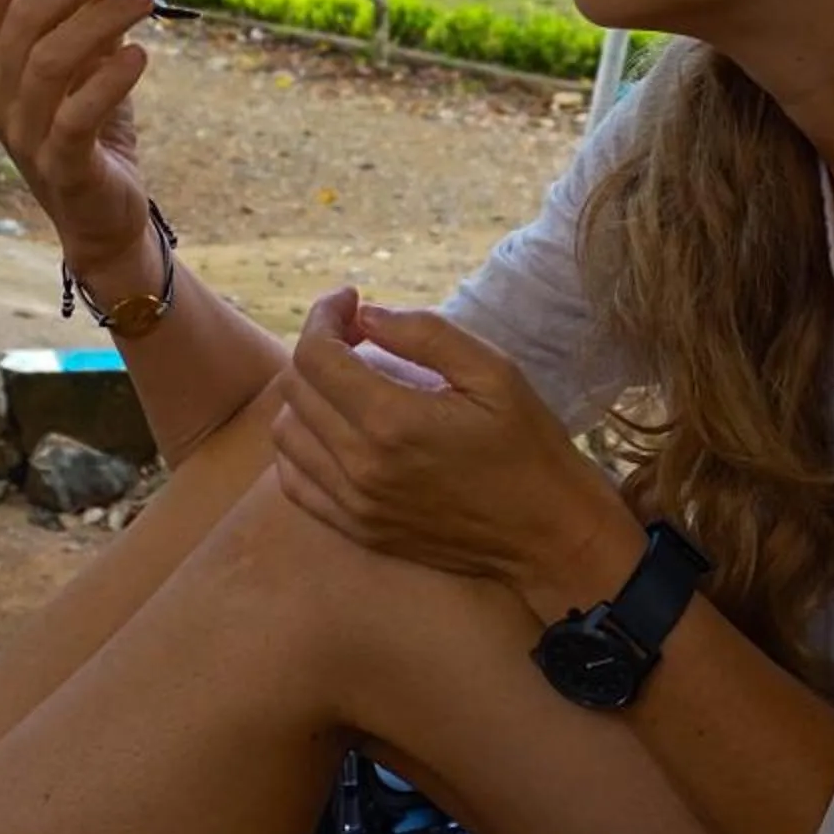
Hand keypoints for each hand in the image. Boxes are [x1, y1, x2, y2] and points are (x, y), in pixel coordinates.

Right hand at [0, 0, 162, 276]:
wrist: (101, 215)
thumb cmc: (92, 127)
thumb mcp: (86, 62)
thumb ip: (90, 12)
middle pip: (25, 15)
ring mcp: (22, 132)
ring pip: (50, 58)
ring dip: (102, 18)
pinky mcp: (61, 165)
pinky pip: (78, 113)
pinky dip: (111, 78)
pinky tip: (141, 55)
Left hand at [273, 289, 635, 601]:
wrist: (547, 534)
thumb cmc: (528, 446)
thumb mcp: (493, 372)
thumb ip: (424, 334)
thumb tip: (366, 315)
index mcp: (392, 420)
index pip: (316, 355)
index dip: (323, 316)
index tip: (350, 299)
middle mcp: (360, 465)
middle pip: (295, 389)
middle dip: (317, 347)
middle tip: (356, 335)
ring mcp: (354, 503)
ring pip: (286, 434)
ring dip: (306, 395)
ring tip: (346, 380)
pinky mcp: (357, 528)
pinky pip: (295, 481)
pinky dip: (301, 445)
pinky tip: (335, 428)